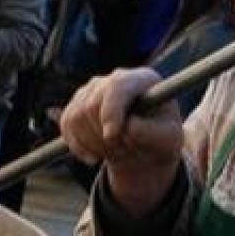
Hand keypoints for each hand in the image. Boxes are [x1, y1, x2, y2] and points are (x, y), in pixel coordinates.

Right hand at [60, 68, 183, 217]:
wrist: (147, 147)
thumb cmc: (161, 138)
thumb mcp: (168, 139)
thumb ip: (152, 132)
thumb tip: (127, 126)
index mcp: (142, 80)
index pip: (118, 86)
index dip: (111, 110)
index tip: (112, 136)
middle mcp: (115, 78)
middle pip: (92, 104)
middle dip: (104, 136)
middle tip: (124, 151)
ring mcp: (93, 90)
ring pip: (76, 117)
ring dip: (93, 144)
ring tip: (115, 152)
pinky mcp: (76, 105)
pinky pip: (66, 126)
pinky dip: (78, 146)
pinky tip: (94, 157)